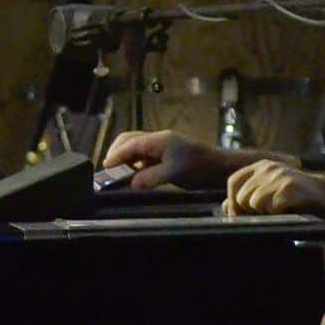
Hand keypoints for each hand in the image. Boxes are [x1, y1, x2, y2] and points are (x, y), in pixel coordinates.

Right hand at [100, 129, 244, 192]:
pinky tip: (134, 177)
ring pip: (136, 149)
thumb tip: (132, 184)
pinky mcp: (165, 156)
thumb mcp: (175, 173)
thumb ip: (151, 178)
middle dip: (117, 154)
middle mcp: (158, 140)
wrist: (219, 167)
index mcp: (159, 140)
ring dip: (125, 160)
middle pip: (129, 141)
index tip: (105, 167)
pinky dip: (135, 165)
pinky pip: (144, 157)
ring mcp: (161, 147)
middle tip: (108, 171)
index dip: (116, 155)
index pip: (130, 144)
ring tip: (118, 175)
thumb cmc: (200, 166)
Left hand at [222, 159, 324, 223]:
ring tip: (283, 211)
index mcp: (262, 166)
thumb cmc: (302, 199)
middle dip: (251, 211)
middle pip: (241, 196)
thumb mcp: (272, 193)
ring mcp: (279, 176)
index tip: (243, 215)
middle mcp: (268, 167)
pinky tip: (291, 211)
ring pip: (253, 203)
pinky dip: (279, 214)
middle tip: (269, 215)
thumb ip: (249, 197)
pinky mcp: (289, 187)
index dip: (233, 202)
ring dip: (266, 213)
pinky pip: (270, 208)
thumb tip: (225, 206)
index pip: (233, 182)